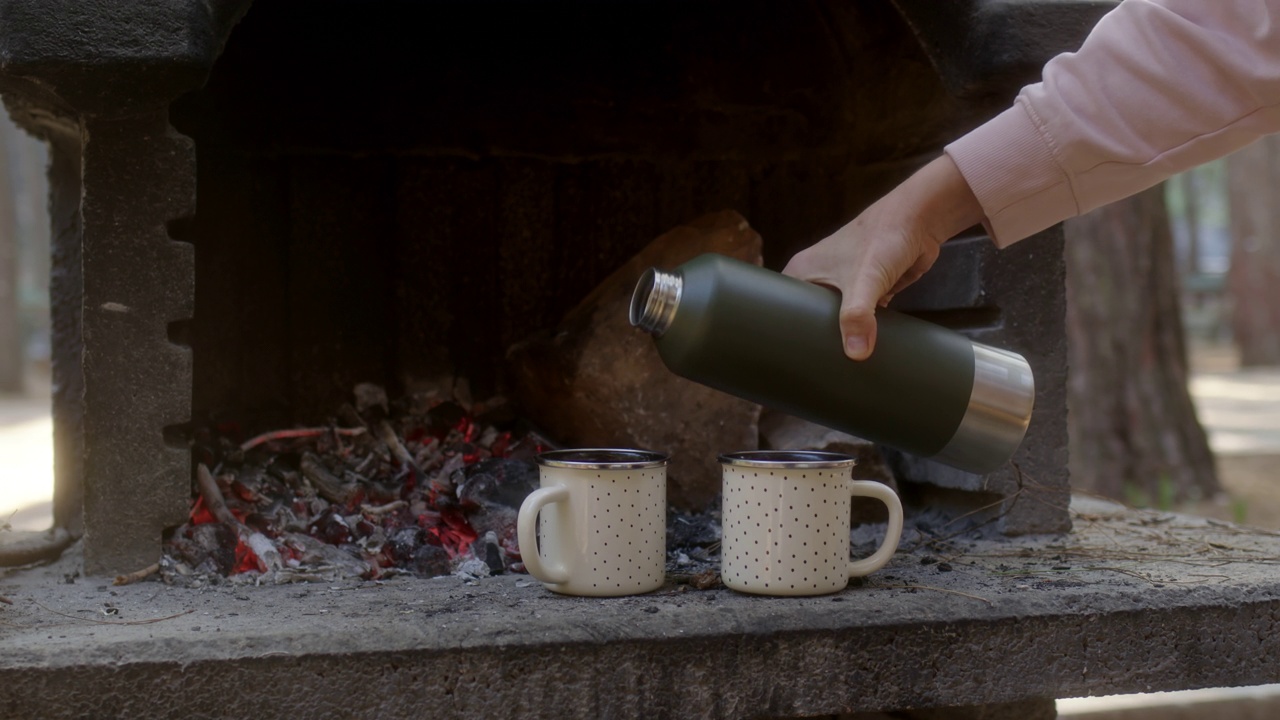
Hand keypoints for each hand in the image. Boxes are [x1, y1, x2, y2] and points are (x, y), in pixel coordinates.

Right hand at [782, 154, 984, 359]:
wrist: (920, 220)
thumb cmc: (883, 237)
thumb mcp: (864, 280)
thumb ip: (857, 316)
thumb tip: (856, 353)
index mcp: (804, 271)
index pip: (782, 307)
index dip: (783, 330)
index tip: (786, 356)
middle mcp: (820, 277)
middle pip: (810, 318)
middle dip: (816, 339)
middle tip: (815, 366)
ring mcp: (845, 284)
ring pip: (837, 320)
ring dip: (843, 336)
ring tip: (837, 364)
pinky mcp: (870, 291)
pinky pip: (861, 319)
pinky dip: (864, 331)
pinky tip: (864, 348)